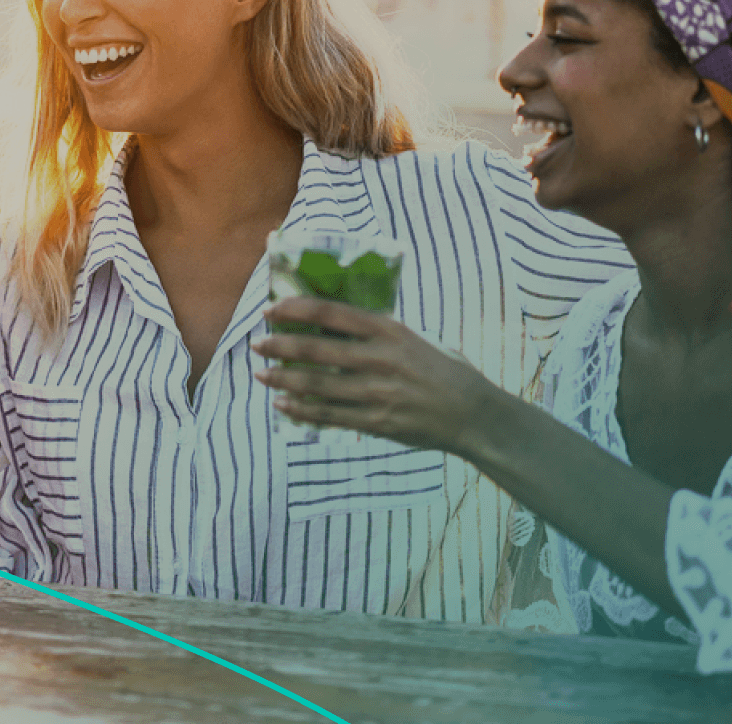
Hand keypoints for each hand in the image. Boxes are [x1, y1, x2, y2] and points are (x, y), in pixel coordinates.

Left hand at [251, 298, 497, 454]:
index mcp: (390, 331)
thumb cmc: (443, 370)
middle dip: (280, 346)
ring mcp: (377, 394)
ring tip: (261, 374)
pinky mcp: (377, 423)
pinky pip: (329, 416)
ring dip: (283, 379)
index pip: (331, 313)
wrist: (474, 414)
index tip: (271, 310)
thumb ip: (377, 332)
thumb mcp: (413, 339)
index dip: (296, 310)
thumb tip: (331, 324)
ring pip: (316, 385)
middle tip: (258, 344)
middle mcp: (380, 360)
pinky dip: (301, 410)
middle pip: (316, 349)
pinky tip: (283, 405)